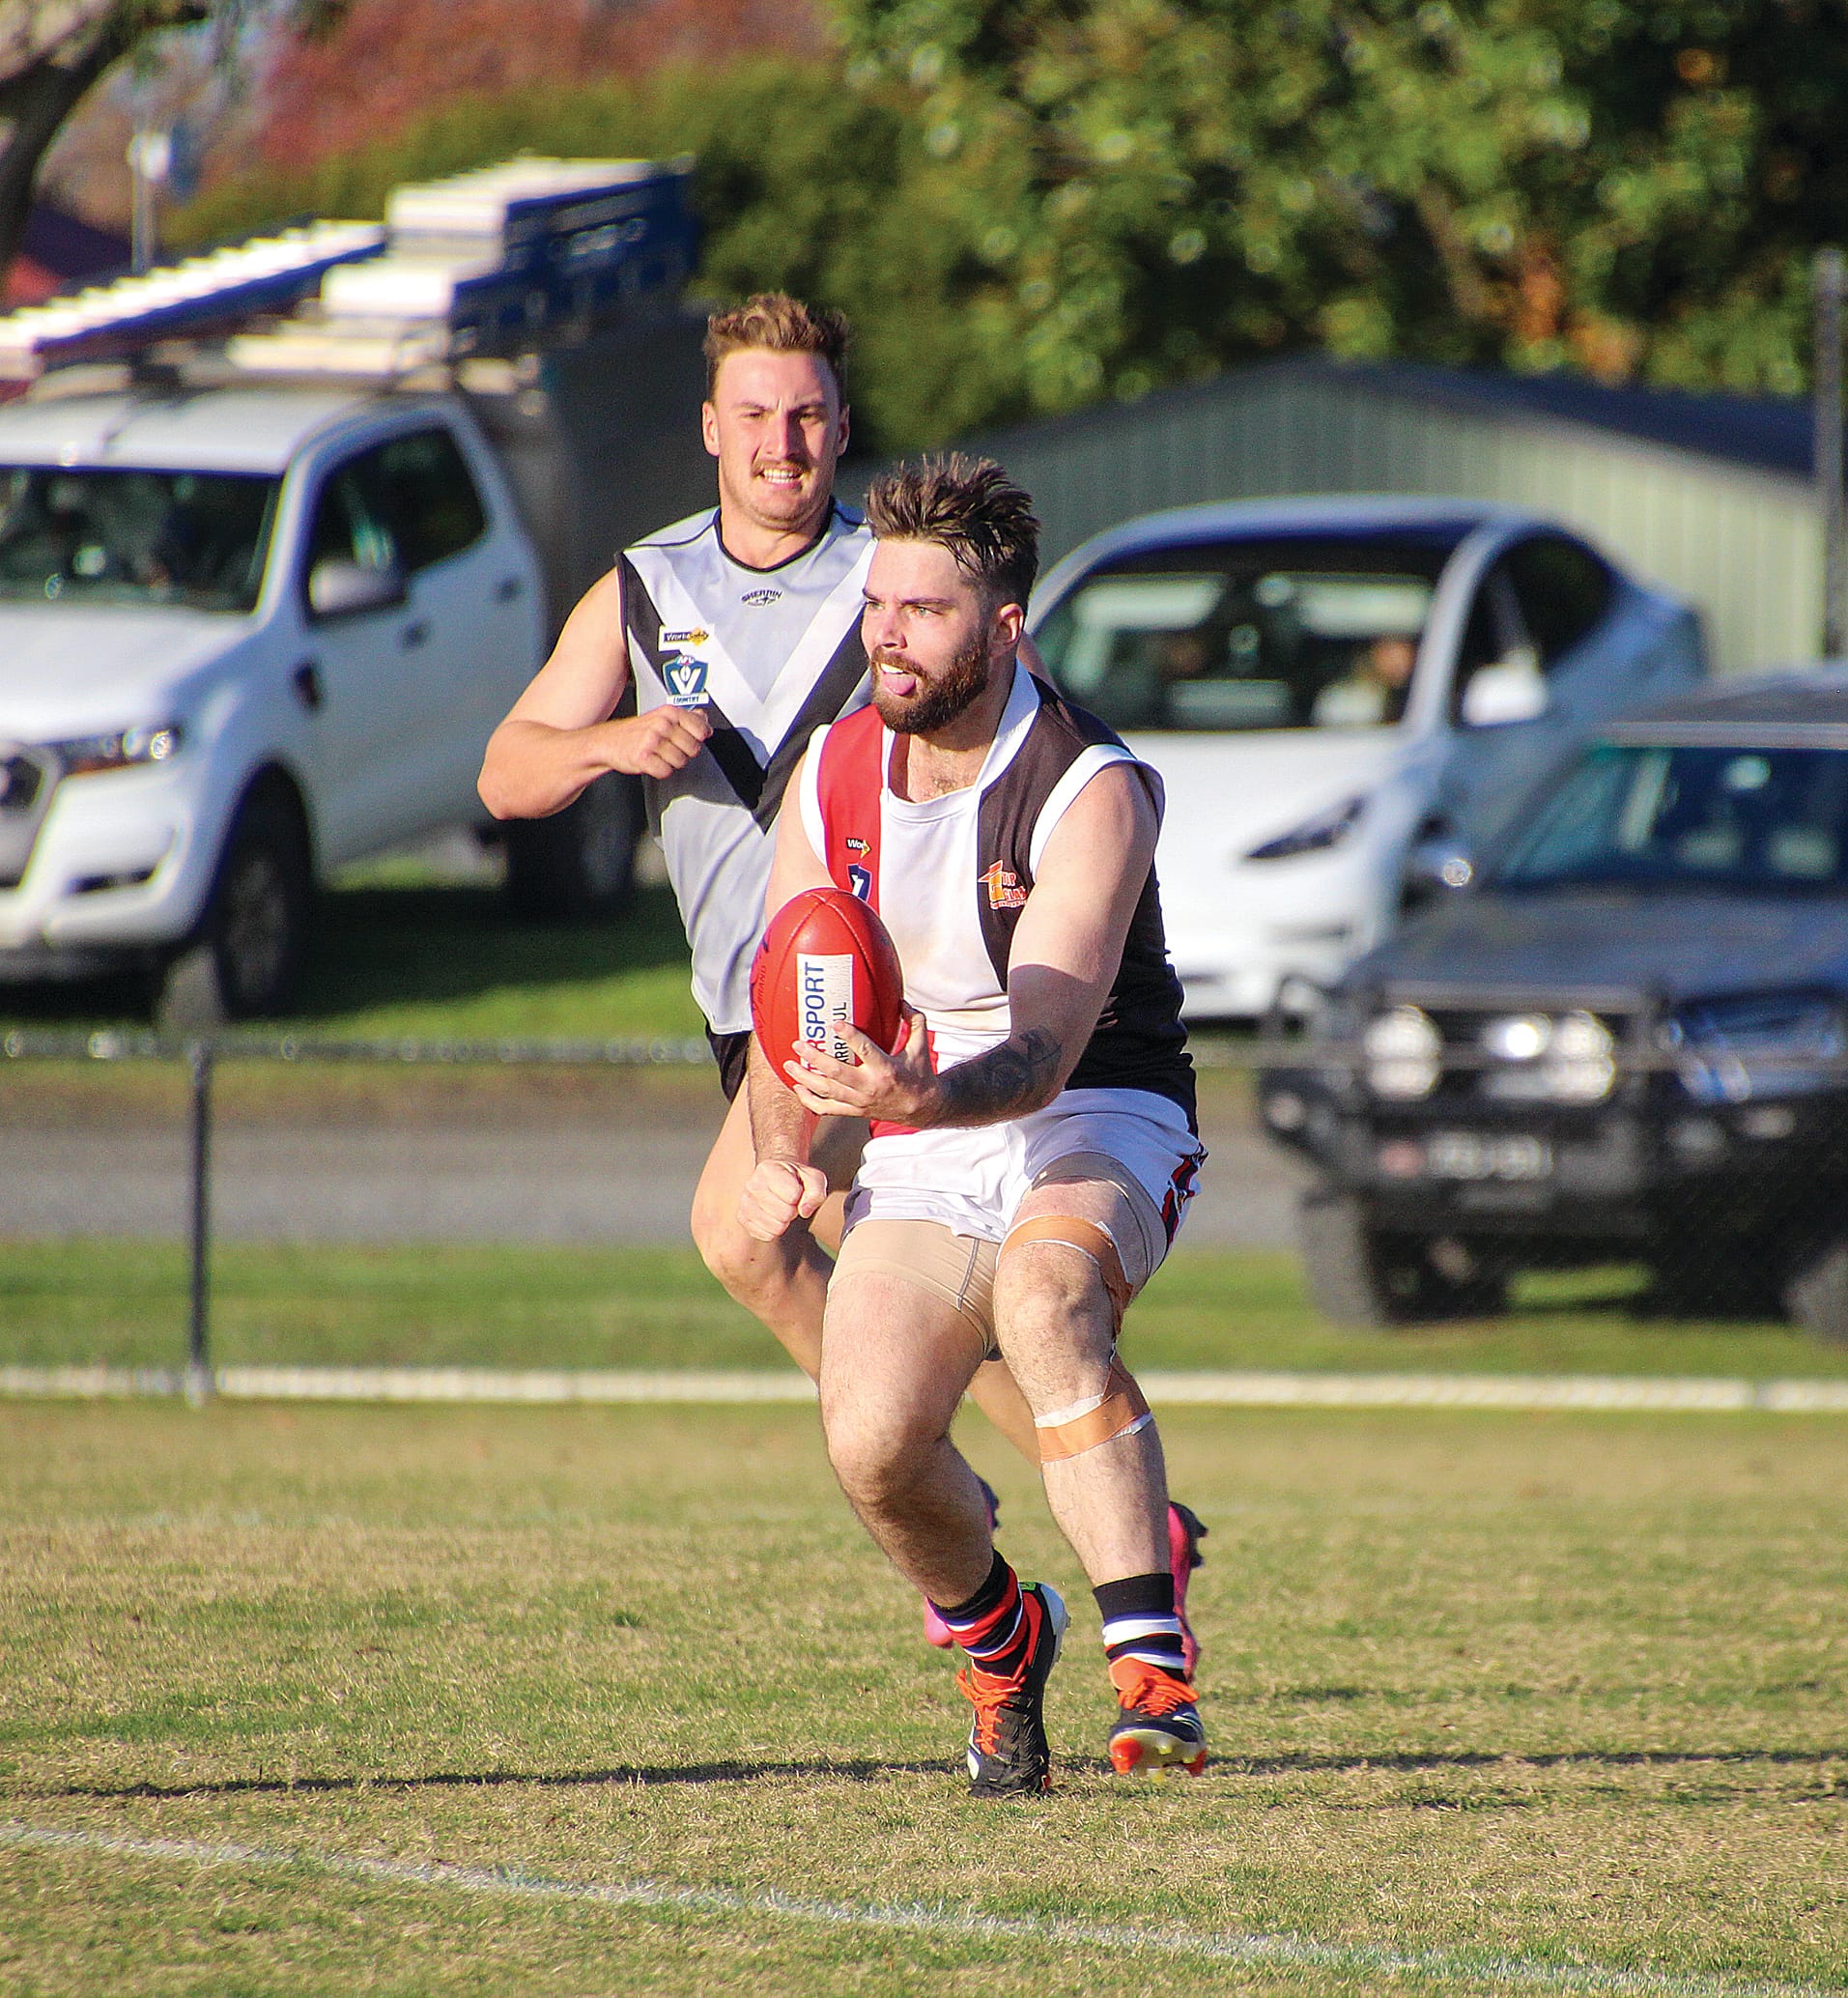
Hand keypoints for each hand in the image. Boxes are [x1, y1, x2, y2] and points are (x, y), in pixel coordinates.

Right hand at [604, 703, 710, 779]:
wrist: (608, 741)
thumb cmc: (637, 731)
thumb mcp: (663, 717)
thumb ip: (687, 718)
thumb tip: (705, 721)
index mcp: (669, 712)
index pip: (701, 729)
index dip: (698, 739)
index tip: (690, 739)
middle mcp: (661, 724)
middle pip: (693, 749)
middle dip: (684, 753)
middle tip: (669, 749)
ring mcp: (651, 740)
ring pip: (680, 762)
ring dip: (671, 763)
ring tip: (658, 755)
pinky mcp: (642, 757)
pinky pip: (665, 771)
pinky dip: (660, 771)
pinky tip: (652, 762)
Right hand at [739, 1155, 828, 1241]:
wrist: (777, 1178)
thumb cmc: (797, 1179)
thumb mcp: (814, 1178)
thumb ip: (816, 1192)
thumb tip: (804, 1211)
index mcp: (768, 1169)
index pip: (793, 1196)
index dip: (801, 1197)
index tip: (798, 1191)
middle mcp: (752, 1184)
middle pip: (784, 1214)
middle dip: (793, 1211)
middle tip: (791, 1203)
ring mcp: (745, 1201)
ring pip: (776, 1227)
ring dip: (784, 1222)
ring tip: (782, 1208)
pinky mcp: (742, 1217)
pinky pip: (766, 1235)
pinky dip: (774, 1230)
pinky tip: (773, 1217)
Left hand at [784, 1007, 935, 1124]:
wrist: (922, 1108)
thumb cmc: (920, 1073)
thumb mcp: (921, 1046)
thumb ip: (915, 1021)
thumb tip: (901, 1000)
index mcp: (886, 1068)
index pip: (864, 1050)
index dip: (848, 1036)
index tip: (833, 1023)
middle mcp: (870, 1086)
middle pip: (836, 1073)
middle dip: (814, 1058)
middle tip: (798, 1043)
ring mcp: (860, 1101)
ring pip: (827, 1091)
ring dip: (805, 1078)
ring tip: (789, 1064)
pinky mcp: (855, 1111)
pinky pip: (827, 1109)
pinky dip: (809, 1100)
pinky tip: (797, 1087)